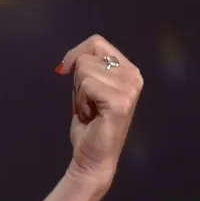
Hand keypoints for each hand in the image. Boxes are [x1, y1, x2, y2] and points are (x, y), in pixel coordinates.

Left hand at [56, 35, 143, 184]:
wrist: (93, 158)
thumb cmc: (90, 124)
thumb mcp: (86, 87)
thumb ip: (84, 68)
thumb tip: (66, 63)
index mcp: (129, 70)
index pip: (96, 42)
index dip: (76, 54)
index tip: (65, 71)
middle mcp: (134, 76)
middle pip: (87, 56)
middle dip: (78, 80)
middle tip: (89, 103)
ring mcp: (129, 88)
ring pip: (84, 70)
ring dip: (79, 93)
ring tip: (91, 110)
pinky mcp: (120, 101)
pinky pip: (86, 85)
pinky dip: (81, 102)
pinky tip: (92, 116)